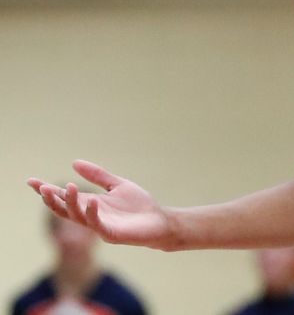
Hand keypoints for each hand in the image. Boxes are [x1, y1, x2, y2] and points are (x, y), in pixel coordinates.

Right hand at [28, 160, 172, 248]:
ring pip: (76, 216)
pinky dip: (92, 212)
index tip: (31, 181)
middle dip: (51, 199)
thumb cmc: (138, 206)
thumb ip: (98, 176)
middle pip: (64, 209)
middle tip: (42, 187)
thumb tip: (74, 163)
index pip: (64, 197)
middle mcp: (91, 215)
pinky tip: (93, 200)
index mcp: (90, 204)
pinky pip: (97, 224)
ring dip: (71, 202)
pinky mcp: (110, 234)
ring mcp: (99, 226)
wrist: (158, 221)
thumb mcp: (117, 185)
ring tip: (68, 187)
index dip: (47, 191)